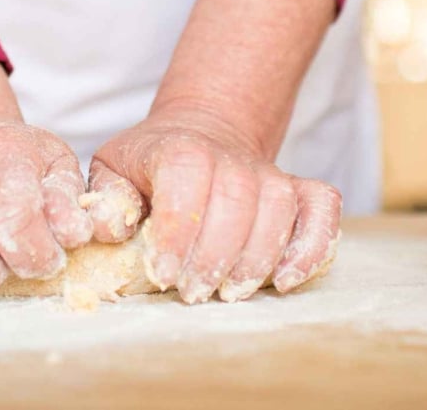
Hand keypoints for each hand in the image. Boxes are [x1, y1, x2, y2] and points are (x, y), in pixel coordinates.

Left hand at [88, 110, 341, 303]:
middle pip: (235, 200)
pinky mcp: (300, 189)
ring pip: (277, 208)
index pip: (185, 177)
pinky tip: (287, 279)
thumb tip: (106, 228)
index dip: (176, 229)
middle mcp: (230, 156)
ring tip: (229, 292)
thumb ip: (105, 198)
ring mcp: (269, 173)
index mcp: (180, 148)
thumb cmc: (150, 164)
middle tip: (192, 293)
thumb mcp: (113, 170)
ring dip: (256, 258)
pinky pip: (321, 209)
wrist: (200, 133)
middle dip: (214, 256)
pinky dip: (313, 244)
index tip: (161, 274)